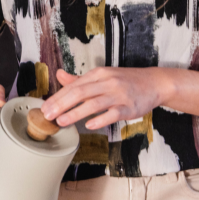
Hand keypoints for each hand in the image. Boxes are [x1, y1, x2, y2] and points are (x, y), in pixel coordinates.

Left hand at [41, 68, 168, 129]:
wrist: (154, 83)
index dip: (57, 97)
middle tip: (47, 115)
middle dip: (61, 104)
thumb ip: (80, 79)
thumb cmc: (127, 81)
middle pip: (80, 93)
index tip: (44, 107)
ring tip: (61, 121)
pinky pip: (112, 114)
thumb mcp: (103, 76)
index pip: (74, 85)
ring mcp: (119, 95)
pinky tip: (89, 125)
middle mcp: (108, 82)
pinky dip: (99, 119)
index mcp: (99, 74)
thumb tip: (59, 75)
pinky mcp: (128, 108)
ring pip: (93, 104)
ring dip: (75, 113)